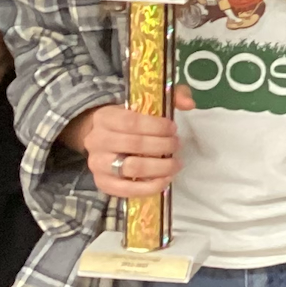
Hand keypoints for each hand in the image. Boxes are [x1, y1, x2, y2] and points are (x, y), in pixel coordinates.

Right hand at [60, 88, 192, 195]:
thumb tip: (189, 103)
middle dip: (163, 146)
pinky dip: (150, 187)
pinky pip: (126, 190)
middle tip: (177, 145)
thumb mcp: (148, 102)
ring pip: (132, 168)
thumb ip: (172, 96)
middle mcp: (96, 140)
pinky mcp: (102, 183)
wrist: (104, 140)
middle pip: (134, 145)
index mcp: (104, 117)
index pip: (131, 121)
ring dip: (160, 167)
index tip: (173, 129)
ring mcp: (97, 164)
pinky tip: (166, 179)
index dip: (157, 126)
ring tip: (175, 163)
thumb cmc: (130, 120)